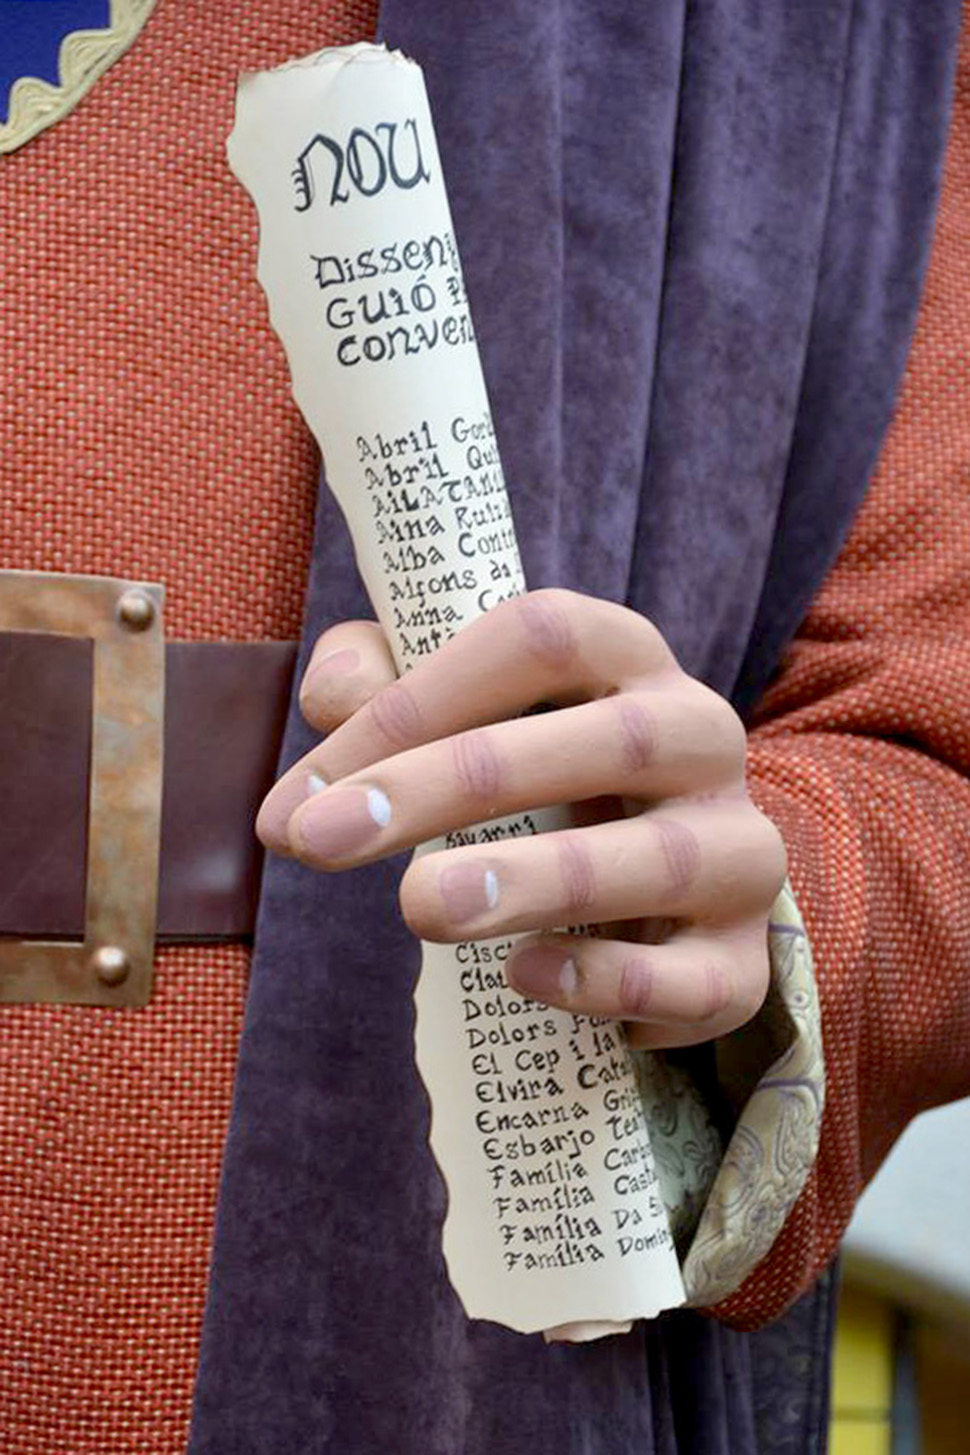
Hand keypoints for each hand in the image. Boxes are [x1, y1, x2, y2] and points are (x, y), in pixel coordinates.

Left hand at [257, 590, 785, 1048]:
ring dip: (535, 879)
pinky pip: (697, 976)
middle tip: (320, 843)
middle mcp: (702, 737)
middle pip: (601, 740)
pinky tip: (524, 976)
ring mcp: (739, 850)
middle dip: (447, 785)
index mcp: (629, 659)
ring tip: (419, 908)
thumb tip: (331, 697)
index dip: (420, 700)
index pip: (538, 641)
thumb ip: (386, 682)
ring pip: (659, 857)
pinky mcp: (744, 959)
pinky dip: (609, 980)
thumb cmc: (538, 776)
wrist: (666, 884)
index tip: (305, 791)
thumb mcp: (464, 710)